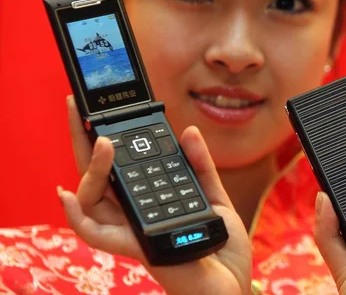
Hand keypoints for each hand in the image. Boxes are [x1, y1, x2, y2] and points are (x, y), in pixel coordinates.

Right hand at [57, 96, 251, 294]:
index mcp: (152, 201)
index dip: (107, 141)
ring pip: (93, 200)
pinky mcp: (137, 248)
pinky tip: (68, 195)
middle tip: (77, 110)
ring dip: (90, 169)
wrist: (234, 284)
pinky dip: (77, 216)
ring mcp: (133, 231)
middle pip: (99, 178)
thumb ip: (200, 167)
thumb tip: (187, 131)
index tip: (98, 113)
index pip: (121, 168)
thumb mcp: (214, 199)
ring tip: (100, 140)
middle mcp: (136, 215)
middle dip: (83, 143)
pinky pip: (98, 234)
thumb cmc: (221, 248)